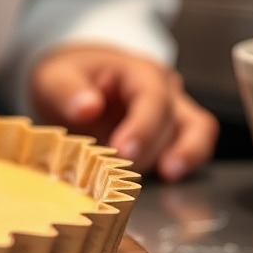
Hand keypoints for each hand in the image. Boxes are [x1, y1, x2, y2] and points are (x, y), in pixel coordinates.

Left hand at [28, 44, 218, 180]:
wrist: (77, 80)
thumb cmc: (69, 77)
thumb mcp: (55, 78)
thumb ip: (68, 91)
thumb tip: (87, 108)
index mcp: (138, 71)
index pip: (153, 98)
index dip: (142, 127)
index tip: (123, 151)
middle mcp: (164, 89)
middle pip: (174, 118)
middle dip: (152, 148)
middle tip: (125, 171)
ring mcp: (173, 111)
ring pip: (197, 132)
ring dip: (183, 157)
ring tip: (163, 177)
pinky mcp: (172, 135)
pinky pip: (193, 147)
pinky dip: (184, 164)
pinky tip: (164, 181)